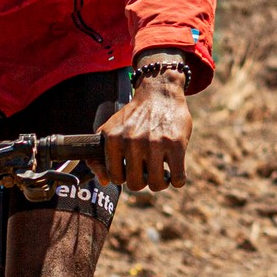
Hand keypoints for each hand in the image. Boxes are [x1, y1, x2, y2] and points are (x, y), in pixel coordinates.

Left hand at [100, 72, 189, 192]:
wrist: (159, 92)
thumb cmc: (135, 116)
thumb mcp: (111, 130)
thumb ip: (99, 156)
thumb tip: (103, 181)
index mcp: (114, 139)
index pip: (116, 177)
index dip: (125, 177)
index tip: (131, 169)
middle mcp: (132, 142)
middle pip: (136, 184)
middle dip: (143, 181)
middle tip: (148, 171)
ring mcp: (155, 143)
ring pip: (157, 184)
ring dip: (161, 182)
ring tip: (162, 173)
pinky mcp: (176, 144)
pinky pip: (178, 178)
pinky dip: (178, 180)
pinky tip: (175, 171)